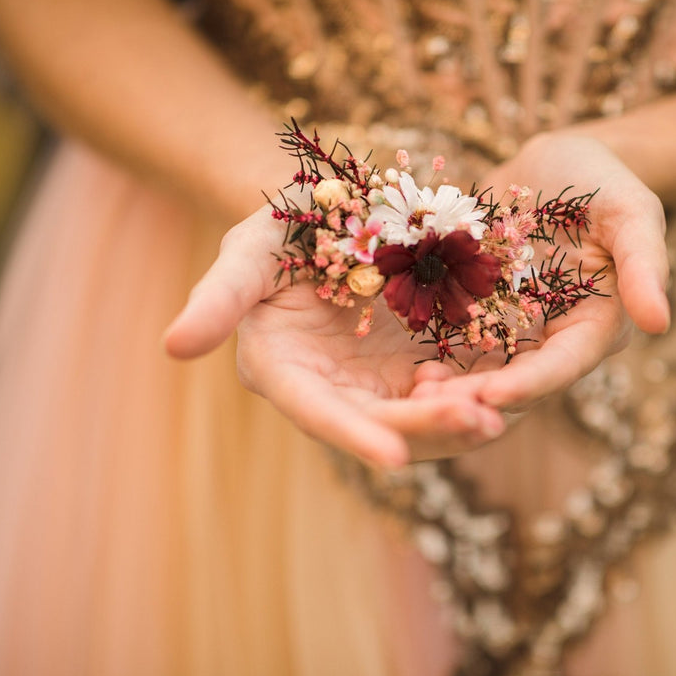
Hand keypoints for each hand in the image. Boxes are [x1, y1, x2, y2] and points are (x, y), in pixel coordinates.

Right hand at [162, 207, 505, 468]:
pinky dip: (476, 391)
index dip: (353, 436)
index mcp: (285, 370)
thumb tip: (172, 347)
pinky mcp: (416, 364)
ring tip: (499, 412)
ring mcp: (377, 382)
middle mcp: (333, 389)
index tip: (394, 460)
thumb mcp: (248, 250)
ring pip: (422, 420)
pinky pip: (452, 389)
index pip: (316, 413)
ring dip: (461, 420)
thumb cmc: (278, 230)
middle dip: (428, 431)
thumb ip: (218, 296)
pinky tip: (503, 381)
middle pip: (381, 425)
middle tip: (478, 423)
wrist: (329, 215)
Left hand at [412, 134, 669, 410]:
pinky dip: (429, 359)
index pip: (563, 366)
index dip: (530, 384)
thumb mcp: (629, 209)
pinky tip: (397, 366)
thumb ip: (644, 262)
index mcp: (597, 326)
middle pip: (516, 383)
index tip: (492, 395)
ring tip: (409, 395)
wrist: (549, 162)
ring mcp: (512, 333)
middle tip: (431, 407)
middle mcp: (554, 342)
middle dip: (476, 399)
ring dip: (447, 390)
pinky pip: (451, 345)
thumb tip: (660, 323)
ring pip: (479, 375)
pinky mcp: (475, 317)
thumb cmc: (598, 179)